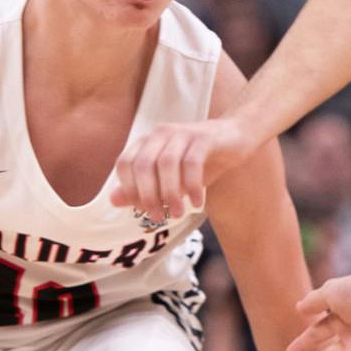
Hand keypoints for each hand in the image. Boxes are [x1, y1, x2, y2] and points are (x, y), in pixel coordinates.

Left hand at [110, 117, 254, 221]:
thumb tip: (114, 200)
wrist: (236, 138)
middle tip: (158, 216)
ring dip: (170, 193)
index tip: (142, 210)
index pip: (124, 163)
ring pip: (166, 164)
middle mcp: (161, 134)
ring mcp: (182, 133)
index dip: (129, 188)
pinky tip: (198, 202)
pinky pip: (192, 163)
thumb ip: (142, 188)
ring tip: (179, 213)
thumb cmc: (200, 161)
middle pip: (143, 164)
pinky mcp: (204, 138)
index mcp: (148, 142)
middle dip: (148, 195)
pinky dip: (192, 185)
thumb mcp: (170, 179)